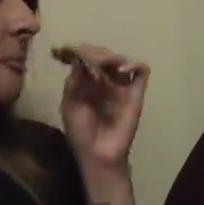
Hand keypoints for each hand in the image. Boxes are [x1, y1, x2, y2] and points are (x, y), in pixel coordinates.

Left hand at [56, 44, 148, 169]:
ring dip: (108, 56)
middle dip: (91, 52)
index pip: (84, 58)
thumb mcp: (70, 103)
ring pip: (119, 58)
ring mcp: (121, 86)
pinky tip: (120, 70)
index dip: (75, 50)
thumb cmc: (81, 132)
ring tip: (100, 64)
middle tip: (84, 57)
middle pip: (102, 54)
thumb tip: (80, 58)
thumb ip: (75, 80)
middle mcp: (105, 81)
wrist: (98, 154)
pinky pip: (141, 70)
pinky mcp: (136, 93)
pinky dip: (133, 64)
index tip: (62, 49)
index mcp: (86, 83)